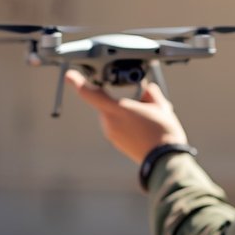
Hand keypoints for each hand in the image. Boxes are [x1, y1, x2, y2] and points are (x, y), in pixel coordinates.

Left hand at [65, 70, 188, 163]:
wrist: (164, 160)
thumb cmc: (162, 133)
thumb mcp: (161, 106)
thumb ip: (150, 93)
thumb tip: (148, 90)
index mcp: (117, 110)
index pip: (90, 93)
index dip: (78, 82)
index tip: (70, 75)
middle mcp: (110, 122)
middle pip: (107, 104)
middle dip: (120, 100)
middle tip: (141, 104)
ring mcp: (112, 134)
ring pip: (113, 115)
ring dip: (125, 113)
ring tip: (147, 120)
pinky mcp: (116, 143)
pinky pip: (117, 127)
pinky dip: (127, 124)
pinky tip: (144, 129)